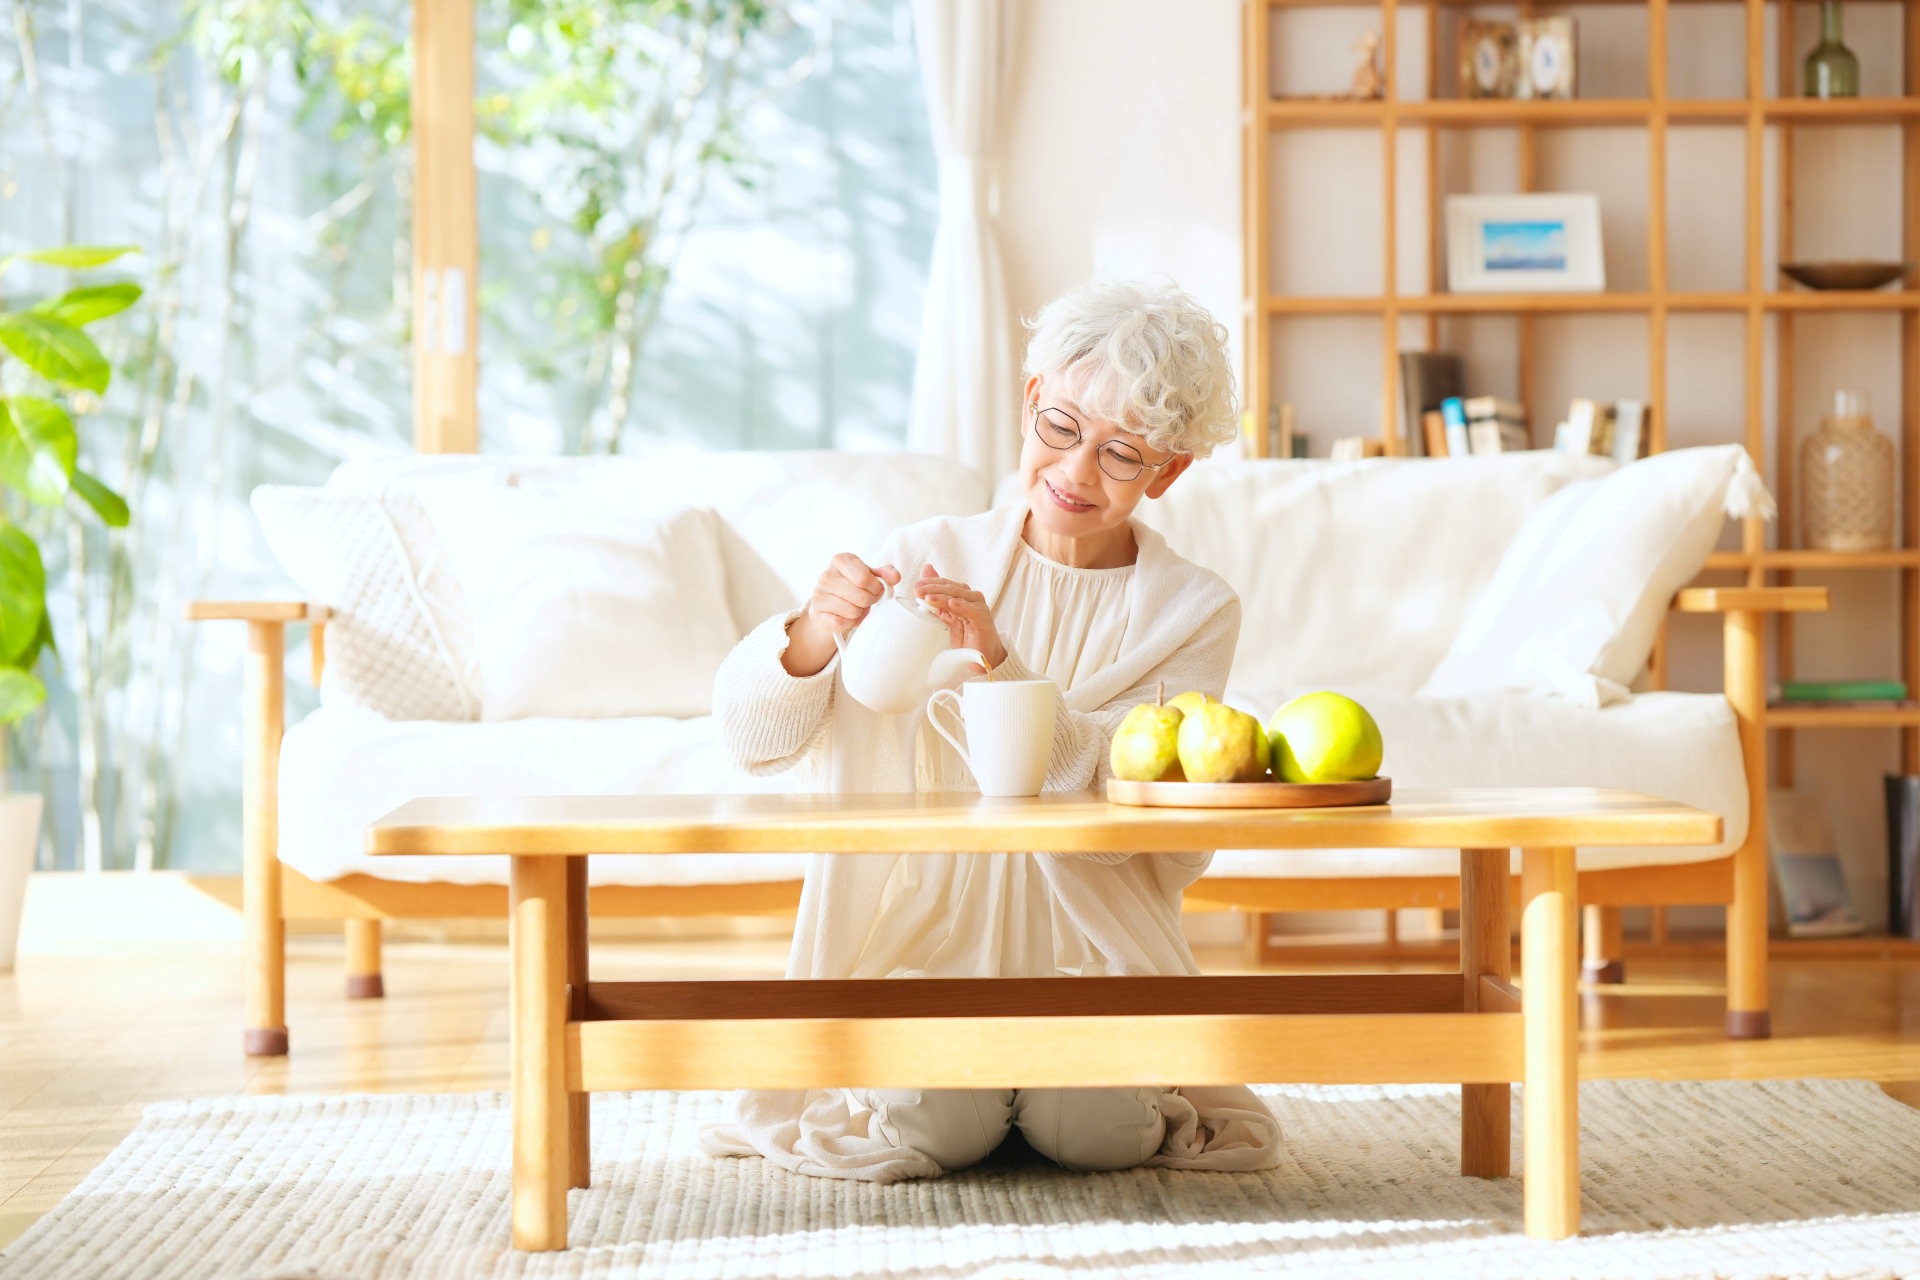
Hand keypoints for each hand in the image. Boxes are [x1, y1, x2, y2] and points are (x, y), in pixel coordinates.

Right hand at [783, 553, 899, 676]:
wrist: (830, 603)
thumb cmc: (852, 585)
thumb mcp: (870, 575)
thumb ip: (885, 574)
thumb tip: (895, 577)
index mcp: (840, 560)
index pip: (864, 578)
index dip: (876, 588)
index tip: (875, 589)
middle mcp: (825, 575)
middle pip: (861, 597)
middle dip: (869, 601)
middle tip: (866, 600)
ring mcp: (818, 594)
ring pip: (852, 611)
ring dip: (859, 612)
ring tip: (855, 606)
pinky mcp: (815, 613)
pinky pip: (841, 623)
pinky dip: (849, 623)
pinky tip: (846, 616)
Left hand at [913, 564, 1007, 671]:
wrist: (984, 656)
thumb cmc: (965, 637)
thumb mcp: (945, 617)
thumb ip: (936, 597)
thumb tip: (925, 570)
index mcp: (962, 595)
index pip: (945, 584)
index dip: (930, 582)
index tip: (916, 585)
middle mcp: (972, 598)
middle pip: (951, 589)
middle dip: (933, 589)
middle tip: (917, 591)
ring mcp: (979, 609)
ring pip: (959, 598)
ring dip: (942, 597)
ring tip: (928, 598)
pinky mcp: (983, 621)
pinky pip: (972, 612)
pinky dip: (962, 607)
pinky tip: (951, 604)